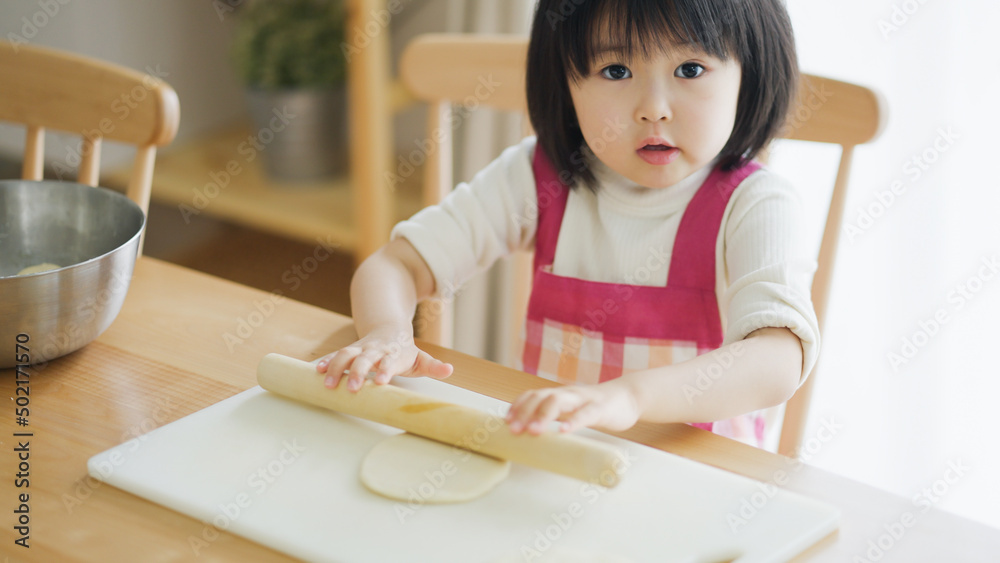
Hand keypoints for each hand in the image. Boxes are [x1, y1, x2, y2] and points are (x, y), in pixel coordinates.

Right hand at [315, 327, 452, 391]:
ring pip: (346, 354)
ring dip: (336, 368)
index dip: (385, 371)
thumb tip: (449, 370)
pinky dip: (326, 362)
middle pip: (365, 359)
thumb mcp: (421, 359)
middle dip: (357, 372)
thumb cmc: (405, 351)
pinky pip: (335, 355)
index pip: (389, 362)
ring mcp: (360, 349)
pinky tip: (317, 371)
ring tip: (327, 384)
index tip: (380, 382)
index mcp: (394, 353)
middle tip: (350, 388)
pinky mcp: (349, 351)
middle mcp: (375, 349)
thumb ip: (434, 366)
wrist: (389, 328)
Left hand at [505, 382, 640, 434]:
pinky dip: (573, 421)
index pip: (533, 395)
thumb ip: (554, 416)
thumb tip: (530, 434)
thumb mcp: (571, 409)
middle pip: (542, 396)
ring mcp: (584, 399)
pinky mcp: (601, 408)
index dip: (518, 406)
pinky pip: (586, 413)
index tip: (505, 422)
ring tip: (533, 431)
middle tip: (513, 430)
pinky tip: (564, 431)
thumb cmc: (595, 406)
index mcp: (559, 395)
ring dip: (544, 415)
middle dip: (525, 412)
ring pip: (560, 401)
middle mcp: (568, 394)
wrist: (628, 397)